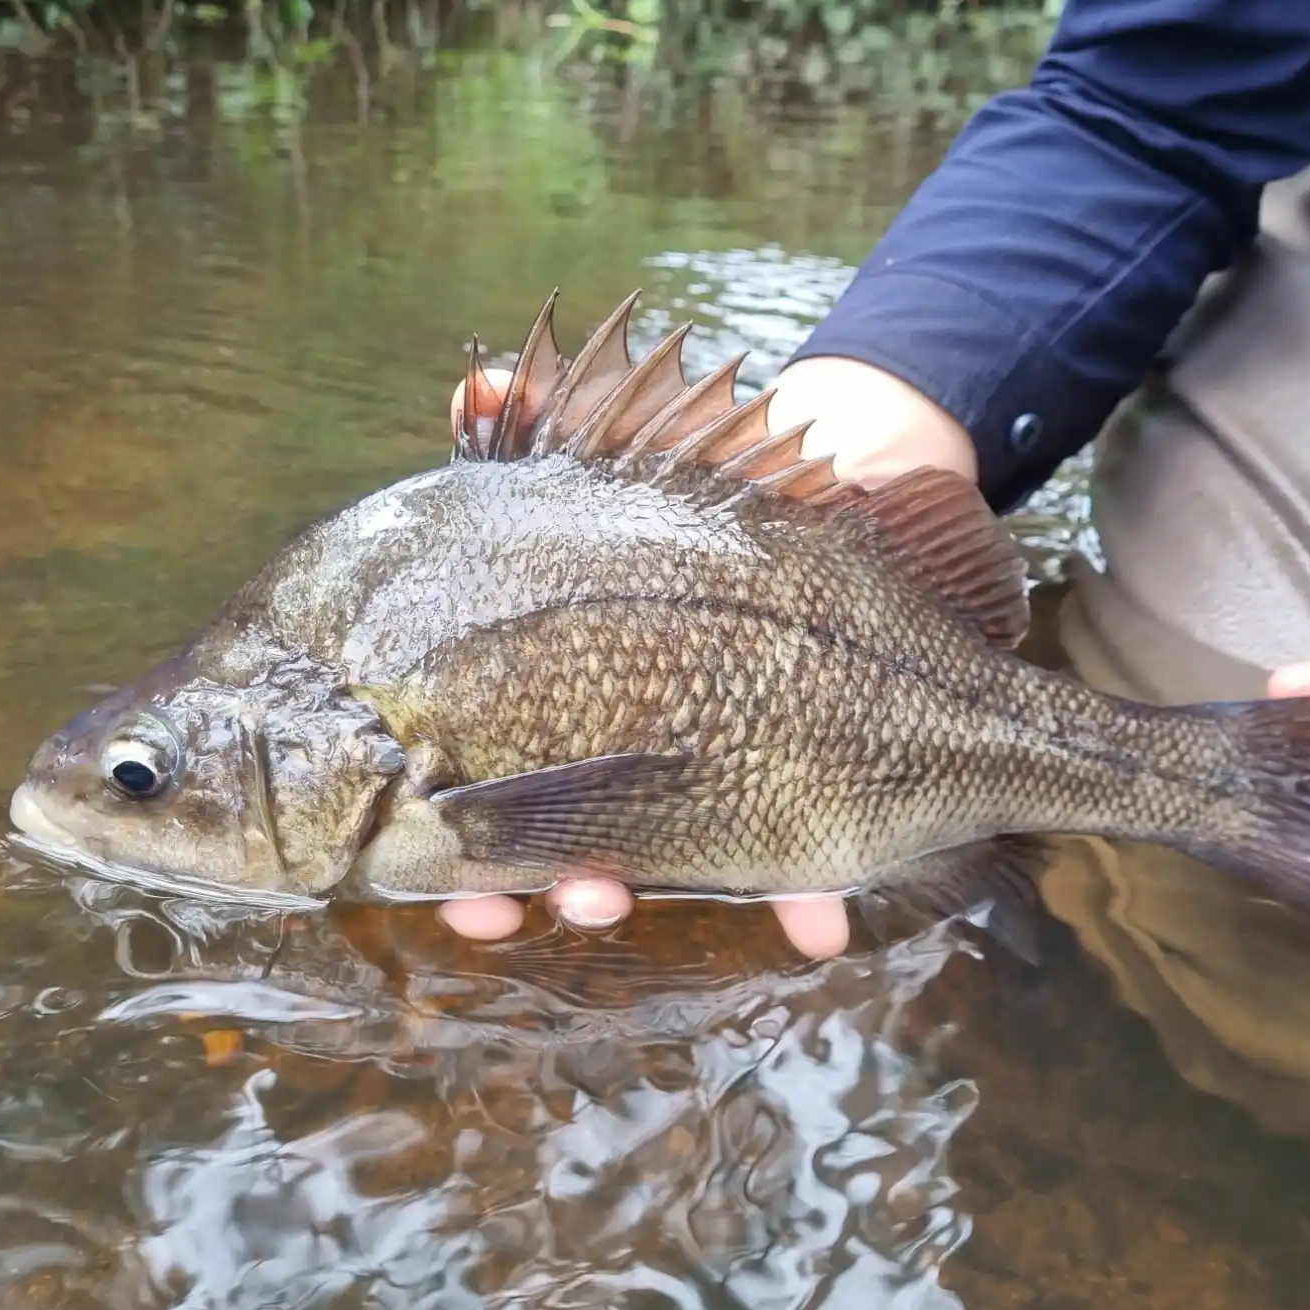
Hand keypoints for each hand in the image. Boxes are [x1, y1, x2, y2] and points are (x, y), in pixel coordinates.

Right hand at [443, 352, 974, 957]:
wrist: (851, 475)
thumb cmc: (704, 478)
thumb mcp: (615, 442)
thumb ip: (537, 424)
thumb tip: (478, 387)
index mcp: (552, 698)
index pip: (480, 799)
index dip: (461, 864)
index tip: (459, 893)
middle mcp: (623, 756)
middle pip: (562, 849)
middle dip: (543, 886)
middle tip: (549, 895)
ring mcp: (716, 777)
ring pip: (668, 866)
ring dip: (631, 897)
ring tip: (610, 901)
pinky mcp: (817, 783)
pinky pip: (809, 858)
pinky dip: (807, 899)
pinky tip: (814, 921)